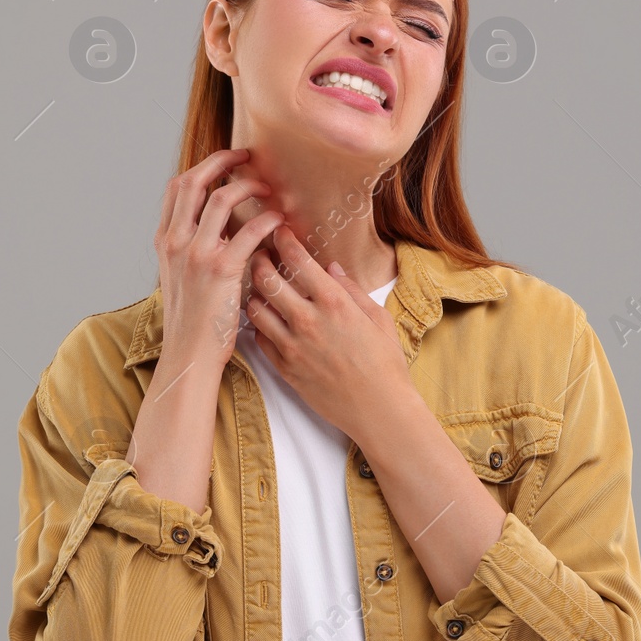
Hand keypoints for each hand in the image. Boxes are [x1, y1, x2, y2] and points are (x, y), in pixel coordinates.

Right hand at [154, 148, 285, 368]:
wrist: (190, 354)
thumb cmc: (192, 320)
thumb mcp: (179, 277)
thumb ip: (191, 248)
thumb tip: (218, 226)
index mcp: (165, 241)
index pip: (177, 188)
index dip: (203, 168)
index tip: (224, 163)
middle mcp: (176, 242)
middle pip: (195, 182)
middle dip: (221, 161)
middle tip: (245, 156)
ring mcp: (196, 254)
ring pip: (221, 199)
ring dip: (248, 186)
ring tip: (267, 189)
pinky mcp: (221, 270)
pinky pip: (248, 230)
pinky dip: (266, 219)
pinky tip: (278, 221)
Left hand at [244, 225, 413, 444]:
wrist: (379, 410)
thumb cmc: (385, 364)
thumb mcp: (377, 318)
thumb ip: (351, 289)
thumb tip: (331, 267)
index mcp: (333, 302)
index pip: (296, 259)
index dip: (282, 239)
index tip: (278, 230)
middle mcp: (308, 320)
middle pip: (265, 279)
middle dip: (258, 260)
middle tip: (260, 255)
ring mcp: (292, 346)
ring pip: (255, 308)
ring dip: (254, 293)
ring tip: (260, 288)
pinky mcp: (284, 369)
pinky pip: (259, 339)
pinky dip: (259, 325)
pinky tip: (267, 319)